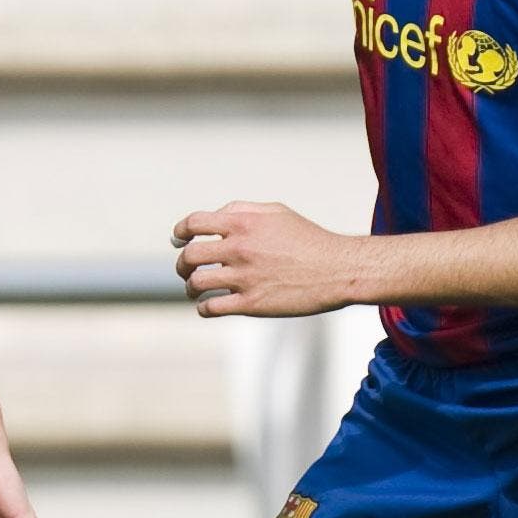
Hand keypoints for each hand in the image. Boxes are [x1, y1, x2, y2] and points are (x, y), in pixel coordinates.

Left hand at [173, 201, 361, 317]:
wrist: (338, 270)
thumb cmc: (309, 239)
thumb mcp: (277, 212)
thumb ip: (243, 210)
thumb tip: (216, 217)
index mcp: (243, 223)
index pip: (193, 223)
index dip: (180, 231)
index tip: (179, 239)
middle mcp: (240, 248)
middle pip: (189, 255)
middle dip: (182, 263)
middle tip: (186, 269)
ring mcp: (245, 277)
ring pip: (196, 283)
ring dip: (190, 287)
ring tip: (194, 289)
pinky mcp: (252, 304)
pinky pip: (211, 307)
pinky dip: (203, 308)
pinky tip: (209, 306)